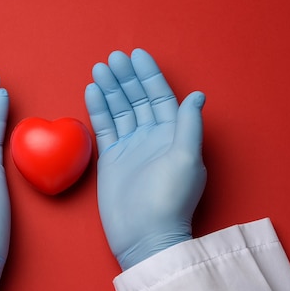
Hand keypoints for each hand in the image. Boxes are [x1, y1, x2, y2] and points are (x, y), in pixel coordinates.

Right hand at [85, 49, 205, 270]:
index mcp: (172, 135)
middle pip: (137, 99)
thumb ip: (188, 125)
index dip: (149, 75)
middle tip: (112, 58)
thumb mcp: (186, 159)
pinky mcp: (111, 159)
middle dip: (126, 77)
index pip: (160, 97)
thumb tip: (197, 96)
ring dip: (110, 89)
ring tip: (99, 69)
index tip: (137, 55)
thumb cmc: (169, 199)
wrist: (144, 236)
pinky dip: (98, 109)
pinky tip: (91, 91)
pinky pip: (104, 128)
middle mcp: (152, 138)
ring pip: (119, 110)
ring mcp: (130, 147)